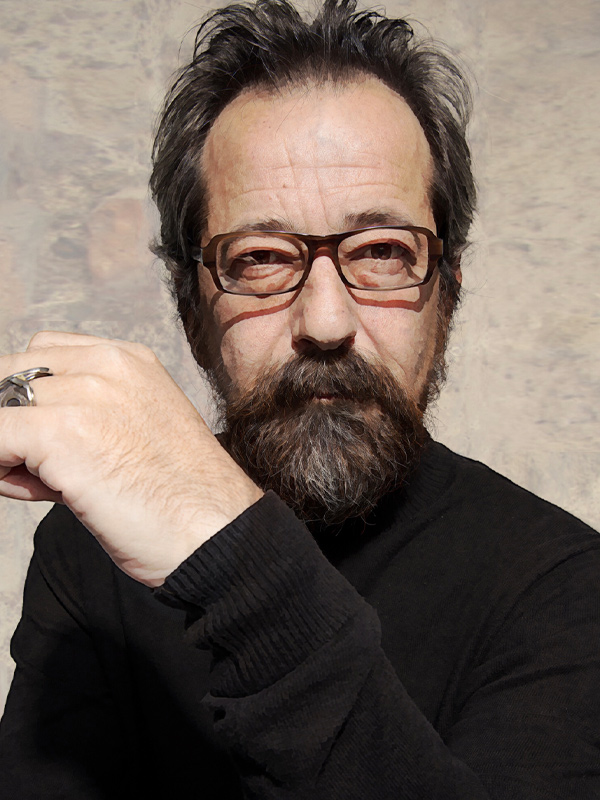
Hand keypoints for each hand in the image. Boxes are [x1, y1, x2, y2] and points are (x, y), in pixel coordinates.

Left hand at [0, 332, 262, 585]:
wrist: (215, 531)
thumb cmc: (181, 498)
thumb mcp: (141, 431)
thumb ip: (90, 414)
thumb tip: (22, 436)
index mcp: (130, 359)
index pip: (43, 353)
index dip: (28, 396)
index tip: (38, 438)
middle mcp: (107, 365)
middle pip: (12, 371)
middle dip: (10, 417)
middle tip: (29, 466)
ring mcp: (84, 395)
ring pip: (0, 406)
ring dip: (5, 446)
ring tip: (36, 484)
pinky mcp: (61, 433)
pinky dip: (0, 467)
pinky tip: (33, 492)